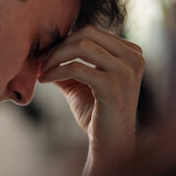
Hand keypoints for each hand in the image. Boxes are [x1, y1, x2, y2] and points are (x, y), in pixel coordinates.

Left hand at [38, 25, 143, 175]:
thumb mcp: (81, 82)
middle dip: (59, 46)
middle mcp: (134, 57)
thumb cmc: (96, 113)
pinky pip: (76, 68)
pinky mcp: (113, 85)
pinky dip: (56, 71)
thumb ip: (68, 63)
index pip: (91, 32)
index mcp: (131, 52)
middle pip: (86, 34)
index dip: (64, 41)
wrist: (109, 144)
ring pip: (81, 46)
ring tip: (43, 71)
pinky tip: (45, 80)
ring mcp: (126, 70)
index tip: (46, 55)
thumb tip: (44, 48)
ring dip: (55, 57)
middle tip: (41, 61)